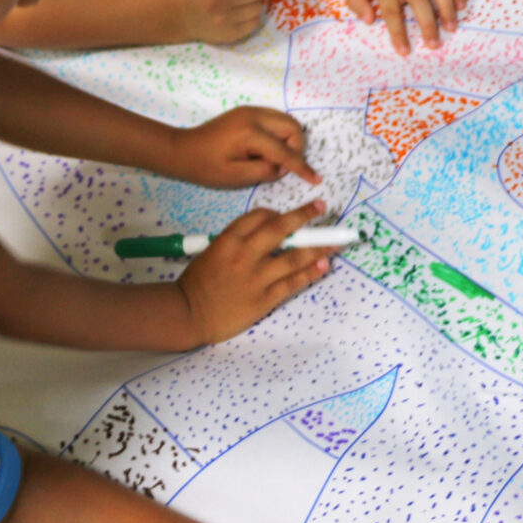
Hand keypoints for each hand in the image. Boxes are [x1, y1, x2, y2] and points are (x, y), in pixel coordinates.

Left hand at [168, 107, 319, 188]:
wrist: (182, 150)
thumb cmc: (205, 167)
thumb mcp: (235, 177)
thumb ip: (264, 171)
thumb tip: (282, 167)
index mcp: (250, 133)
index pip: (284, 151)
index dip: (301, 167)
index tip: (315, 179)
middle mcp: (254, 115)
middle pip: (292, 127)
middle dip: (296, 148)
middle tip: (284, 167)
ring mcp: (251, 110)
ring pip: (286, 121)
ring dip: (288, 140)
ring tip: (274, 159)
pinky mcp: (248, 112)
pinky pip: (275, 120)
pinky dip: (278, 134)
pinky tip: (266, 149)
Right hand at [177, 202, 336, 344]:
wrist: (188, 314)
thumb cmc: (197, 283)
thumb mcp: (212, 252)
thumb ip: (237, 242)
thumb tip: (267, 234)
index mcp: (228, 239)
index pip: (260, 216)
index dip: (278, 213)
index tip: (290, 216)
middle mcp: (245, 254)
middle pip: (281, 228)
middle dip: (305, 215)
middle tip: (322, 208)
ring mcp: (256, 277)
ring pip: (294, 256)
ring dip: (318, 247)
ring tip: (335, 242)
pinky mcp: (264, 299)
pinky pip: (293, 282)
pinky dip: (311, 272)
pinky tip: (324, 265)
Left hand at [348, 0, 467, 54]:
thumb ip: (357, 1)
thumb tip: (368, 20)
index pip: (392, 13)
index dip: (398, 34)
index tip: (405, 51)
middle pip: (420, 4)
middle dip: (428, 26)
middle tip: (434, 45)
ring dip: (447, 10)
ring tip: (451, 28)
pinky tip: (461, 5)